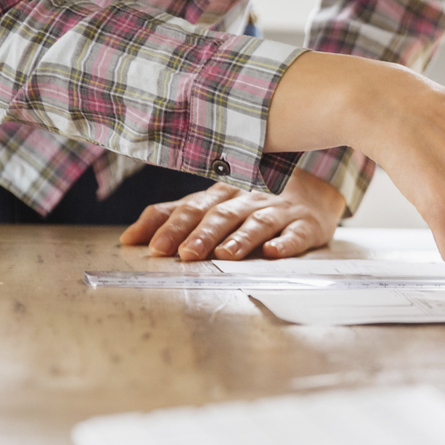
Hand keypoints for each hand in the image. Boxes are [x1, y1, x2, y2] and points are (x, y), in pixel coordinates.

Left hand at [120, 169, 344, 260]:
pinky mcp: (306, 225)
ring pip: (256, 222)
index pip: (192, 208)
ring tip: (225, 255)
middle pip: (221, 215)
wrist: (315, 189)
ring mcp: (278, 211)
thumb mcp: (213, 204)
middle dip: (202, 235)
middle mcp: (247, 200)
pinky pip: (295, 234)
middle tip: (185, 254)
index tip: (154, 247)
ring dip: (240, 239)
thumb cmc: (255, 200)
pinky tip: (274, 252)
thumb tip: (128, 239)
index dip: (173, 226)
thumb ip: (173, 218)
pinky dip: (285, 243)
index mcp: (221, 195)